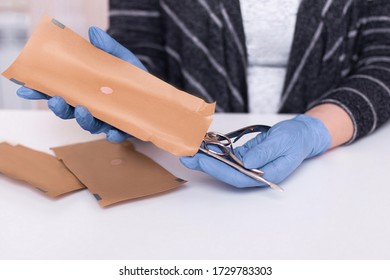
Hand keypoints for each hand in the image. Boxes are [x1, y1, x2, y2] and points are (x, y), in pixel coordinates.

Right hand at [16, 26, 146, 142]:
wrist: (159, 96)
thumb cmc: (136, 79)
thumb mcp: (123, 60)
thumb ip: (108, 49)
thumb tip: (93, 33)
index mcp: (87, 90)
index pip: (61, 91)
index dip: (43, 91)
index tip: (27, 90)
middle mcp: (94, 107)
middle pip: (70, 111)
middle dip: (60, 108)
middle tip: (56, 100)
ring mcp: (107, 120)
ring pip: (89, 125)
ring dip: (83, 120)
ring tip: (83, 111)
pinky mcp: (123, 129)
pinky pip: (115, 136)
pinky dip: (113, 135)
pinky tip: (112, 131)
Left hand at [180, 114, 330, 187]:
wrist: (301, 134)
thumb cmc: (295, 138)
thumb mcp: (282, 142)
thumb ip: (265, 153)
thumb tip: (246, 163)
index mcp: (267, 175)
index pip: (238, 177)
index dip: (218, 169)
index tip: (202, 158)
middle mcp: (255, 174)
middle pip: (227, 173)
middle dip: (206, 165)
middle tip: (187, 155)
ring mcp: (249, 166)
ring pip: (225, 165)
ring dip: (207, 158)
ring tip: (190, 150)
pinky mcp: (246, 157)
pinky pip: (228, 156)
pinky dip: (215, 151)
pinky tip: (203, 145)